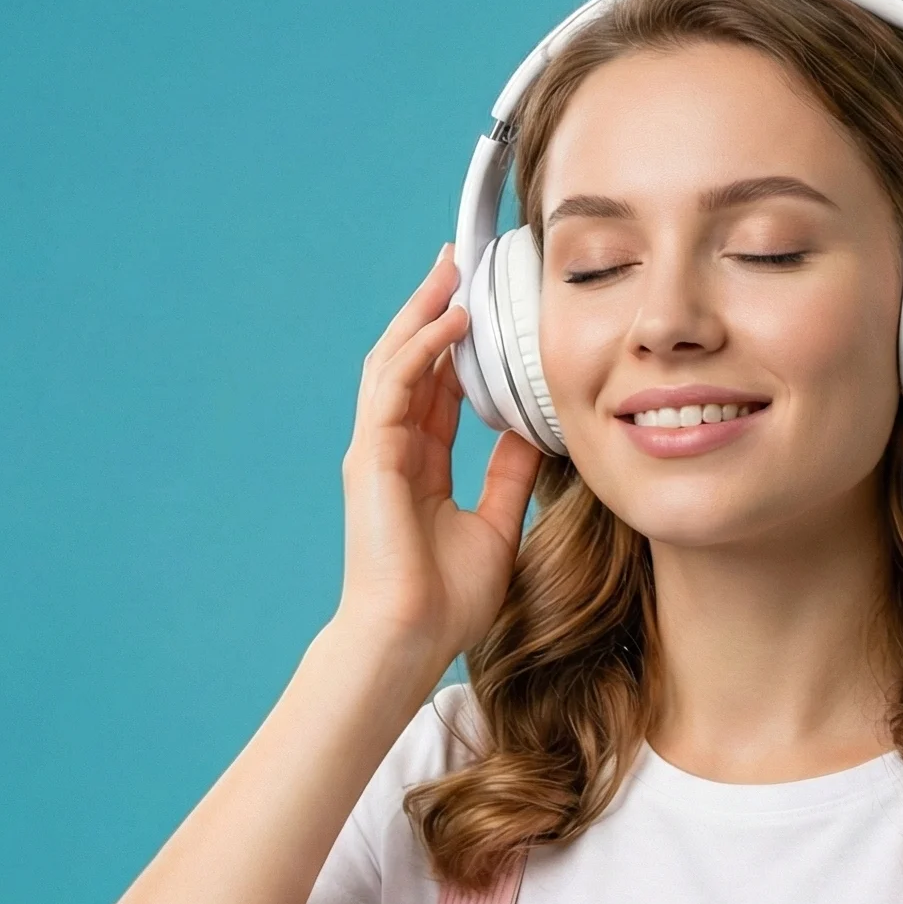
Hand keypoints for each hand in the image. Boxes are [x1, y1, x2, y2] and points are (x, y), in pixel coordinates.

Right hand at [334, 244, 541, 668]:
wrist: (409, 640)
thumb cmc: (446, 602)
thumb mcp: (496, 524)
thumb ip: (509, 476)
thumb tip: (532, 433)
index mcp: (417, 468)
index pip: (435, 390)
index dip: (455, 348)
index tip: (482, 307)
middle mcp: (390, 451)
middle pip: (410, 362)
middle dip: (433, 310)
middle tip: (459, 263)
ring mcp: (375, 451)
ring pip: (395, 362)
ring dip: (423, 313)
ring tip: (452, 272)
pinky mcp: (370, 457)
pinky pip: (394, 385)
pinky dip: (421, 347)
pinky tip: (452, 320)